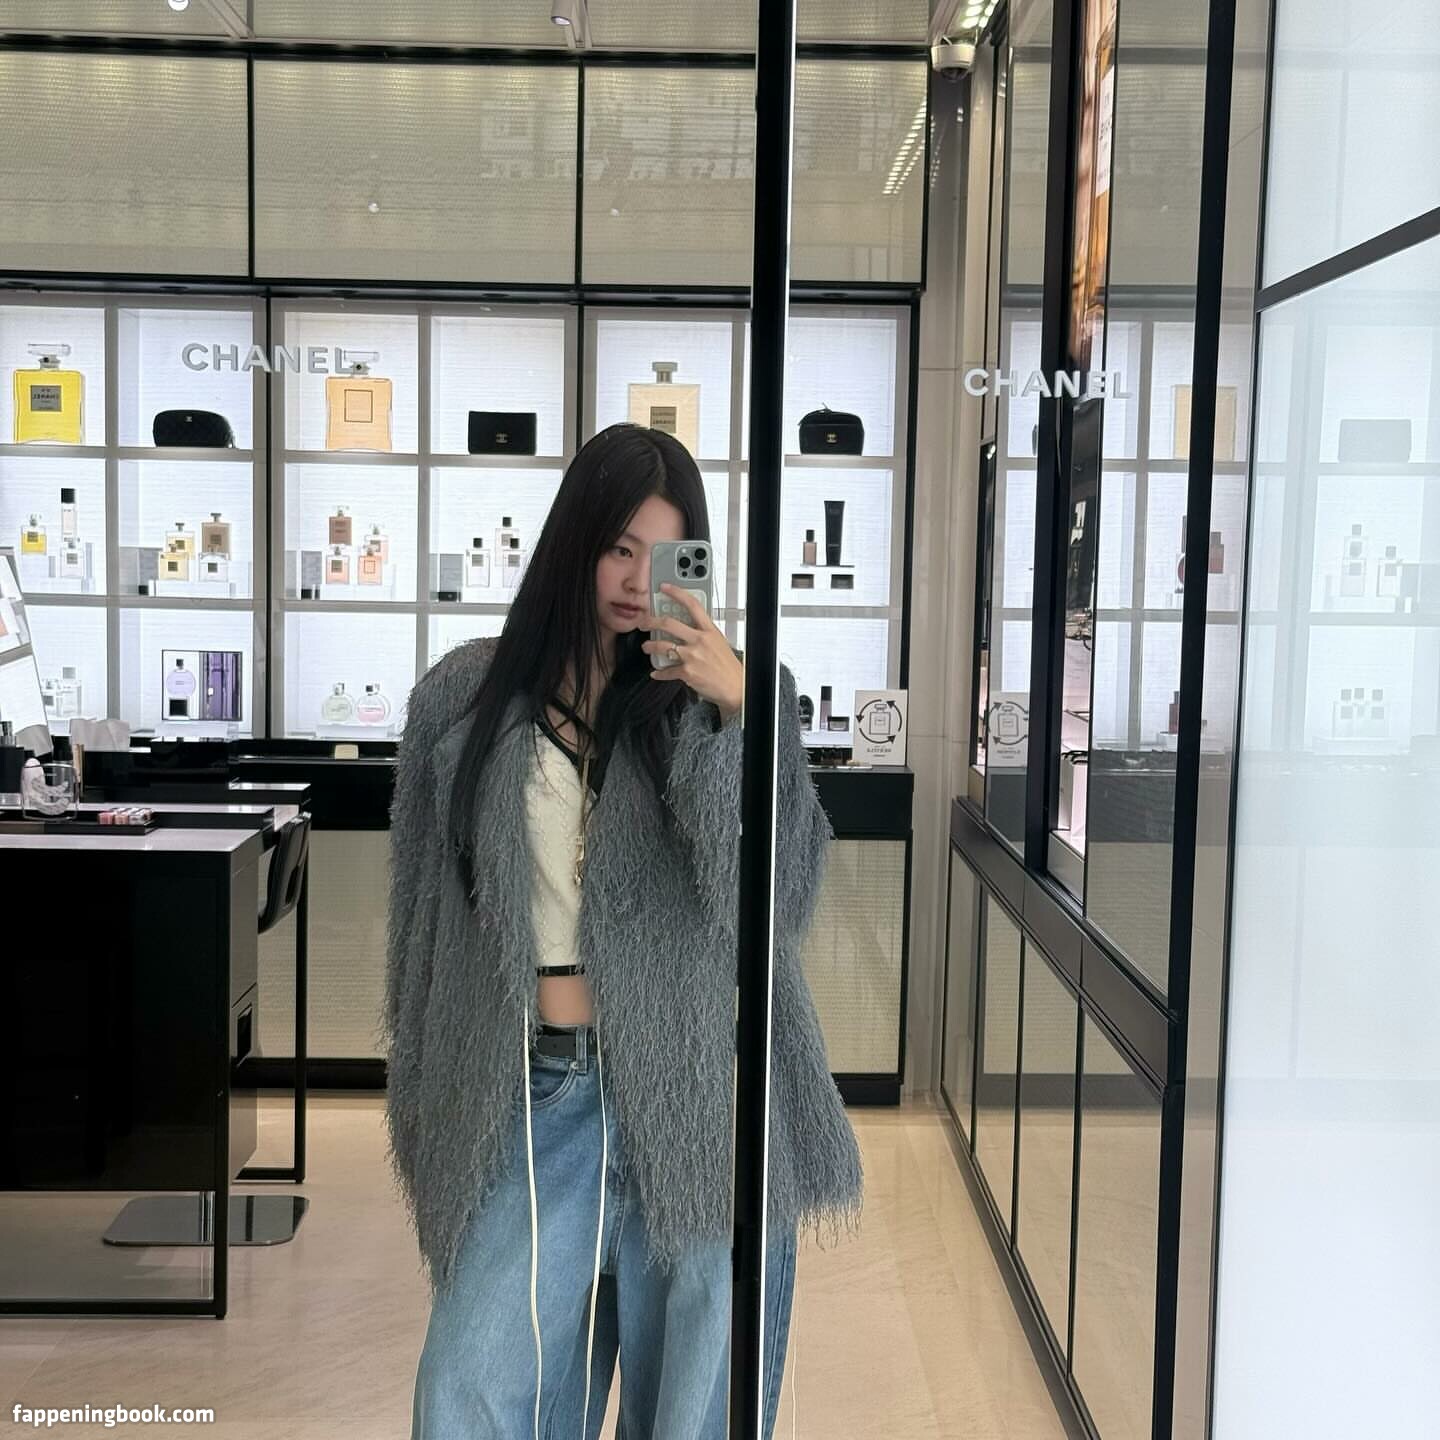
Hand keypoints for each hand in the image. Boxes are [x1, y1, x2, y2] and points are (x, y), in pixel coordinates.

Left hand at [641, 584, 743, 718]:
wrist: (734, 686)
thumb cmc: (727, 666)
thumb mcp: (719, 642)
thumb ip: (703, 633)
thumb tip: (688, 627)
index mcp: (709, 631)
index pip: (692, 605)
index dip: (676, 593)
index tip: (665, 588)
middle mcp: (699, 640)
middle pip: (669, 624)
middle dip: (651, 622)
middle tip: (644, 623)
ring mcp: (692, 656)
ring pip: (662, 646)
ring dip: (650, 646)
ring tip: (646, 647)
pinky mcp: (687, 672)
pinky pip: (667, 671)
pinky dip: (659, 673)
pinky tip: (656, 673)